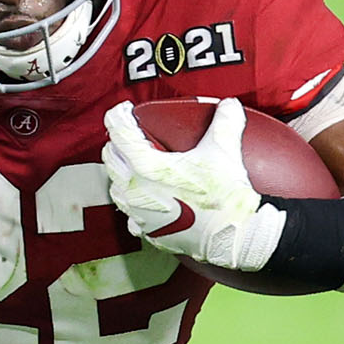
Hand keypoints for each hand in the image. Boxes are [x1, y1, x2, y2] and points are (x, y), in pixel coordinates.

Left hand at [102, 98, 283, 270]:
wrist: (233, 238)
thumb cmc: (224, 198)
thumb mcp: (225, 151)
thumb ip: (225, 121)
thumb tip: (228, 105)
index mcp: (145, 166)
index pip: (119, 131)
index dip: (119, 114)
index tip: (126, 110)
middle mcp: (134, 190)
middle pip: (110, 157)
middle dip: (117, 142)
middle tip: (132, 136)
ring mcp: (138, 213)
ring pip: (114, 186)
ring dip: (121, 173)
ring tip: (135, 166)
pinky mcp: (147, 231)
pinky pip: (130, 215)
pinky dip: (135, 203)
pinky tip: (148, 200)